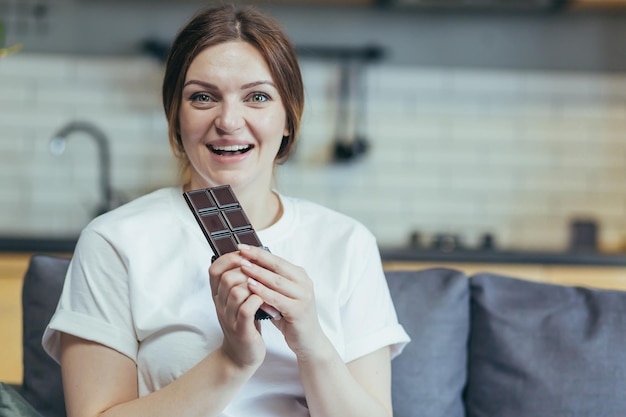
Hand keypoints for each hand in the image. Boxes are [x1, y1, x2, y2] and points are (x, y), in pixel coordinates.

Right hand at [209, 253, 265, 368]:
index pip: (214, 269)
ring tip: (264, 287)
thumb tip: (249, 256)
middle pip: (227, 278)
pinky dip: (257, 301)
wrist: (241, 355)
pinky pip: (246, 309)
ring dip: (254, 286)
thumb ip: (238, 281)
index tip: (245, 255)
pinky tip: (265, 300)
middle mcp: (220, 305)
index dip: (229, 258)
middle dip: (246, 271)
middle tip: (260, 273)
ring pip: (236, 291)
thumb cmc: (244, 323)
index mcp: (218, 295)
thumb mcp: (236, 300)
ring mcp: (229, 317)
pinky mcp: (241, 330)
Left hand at [237, 244, 326, 358]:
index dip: (259, 252)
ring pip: (277, 281)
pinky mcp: (299, 310)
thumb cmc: (290, 316)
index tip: (242, 247)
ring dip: (258, 273)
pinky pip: (277, 298)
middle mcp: (304, 283)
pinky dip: (263, 291)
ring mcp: (303, 296)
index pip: (277, 260)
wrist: (308, 340)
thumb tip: (248, 266)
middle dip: (257, 258)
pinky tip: (250, 286)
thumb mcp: (280, 295)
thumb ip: (270, 282)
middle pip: (278, 266)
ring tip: (242, 266)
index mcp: (300, 276)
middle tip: (240, 252)